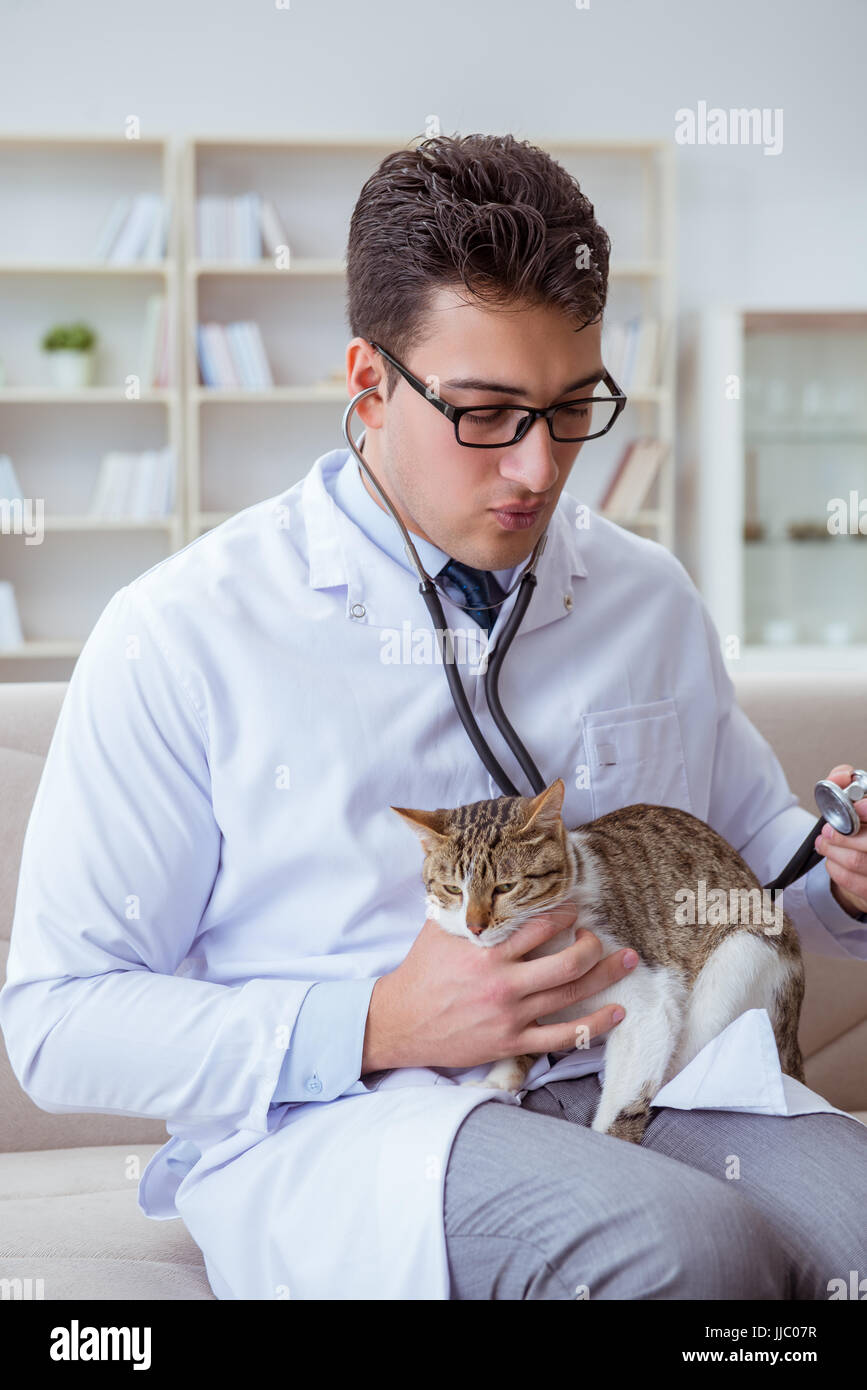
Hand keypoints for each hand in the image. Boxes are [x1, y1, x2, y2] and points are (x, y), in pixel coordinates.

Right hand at [361, 902, 635, 1072]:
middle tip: (602, 936)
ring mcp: (510, 1016)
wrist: (400, 1022)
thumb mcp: (438, 928)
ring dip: (606, 976)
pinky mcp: (512, 1042)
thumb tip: (475, 868)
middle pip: (568, 962)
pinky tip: (616, 1013)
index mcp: (488, 951)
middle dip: (595, 945)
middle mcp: (504, 983)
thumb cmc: (421, 972)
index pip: (541, 926)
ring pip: (571, 995)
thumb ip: (465, 904)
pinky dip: (594, 1025)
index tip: (576, 907)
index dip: (566, 913)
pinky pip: (562, 1037)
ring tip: (628, 961)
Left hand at [813, 765, 866, 916]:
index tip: (855, 808)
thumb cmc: (862, 828)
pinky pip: (853, 882)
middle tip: (829, 831)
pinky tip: (832, 860)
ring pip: (857, 861)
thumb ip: (847, 782)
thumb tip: (841, 775)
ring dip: (833, 851)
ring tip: (824, 843)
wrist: (865, 860)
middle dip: (843, 835)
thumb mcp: (856, 799)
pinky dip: (835, 869)